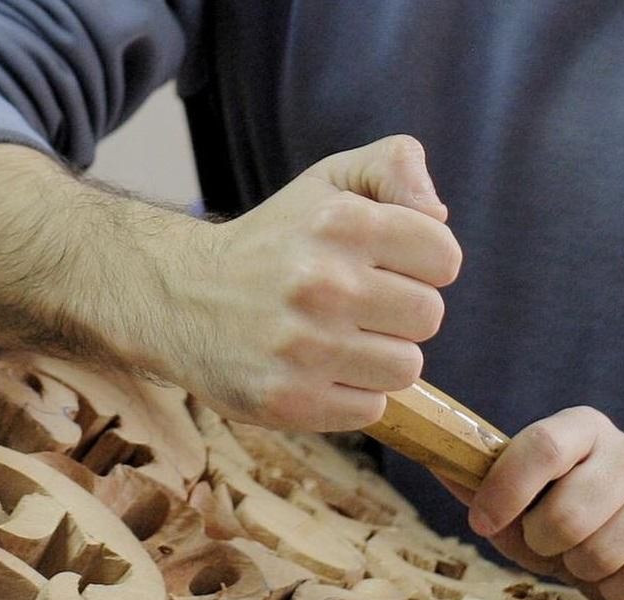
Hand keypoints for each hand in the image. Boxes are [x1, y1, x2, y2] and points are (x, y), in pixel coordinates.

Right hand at [163, 135, 462, 431]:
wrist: (179, 297)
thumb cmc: (273, 241)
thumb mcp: (329, 182)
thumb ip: (395, 167)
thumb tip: (438, 214)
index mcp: (340, 223)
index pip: (444, 257)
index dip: (422, 264)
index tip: (388, 266)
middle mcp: (323, 283)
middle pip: (429, 316)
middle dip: (401, 313)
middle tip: (359, 307)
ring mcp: (304, 347)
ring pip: (405, 368)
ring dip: (380, 358)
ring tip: (340, 341)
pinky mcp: (288, 399)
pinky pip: (369, 409)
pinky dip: (352, 395)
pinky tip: (319, 371)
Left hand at [460, 407, 623, 599]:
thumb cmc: (579, 522)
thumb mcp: (526, 506)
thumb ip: (483, 487)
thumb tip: (438, 462)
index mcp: (586, 429)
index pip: (544, 447)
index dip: (505, 490)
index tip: (484, 521)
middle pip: (566, 514)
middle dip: (547, 546)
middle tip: (554, 549)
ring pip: (600, 554)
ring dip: (583, 573)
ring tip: (590, 562)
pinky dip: (618, 593)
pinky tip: (623, 577)